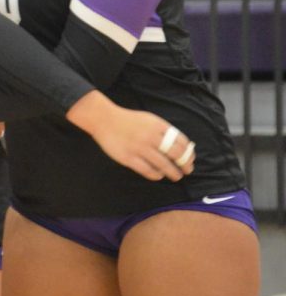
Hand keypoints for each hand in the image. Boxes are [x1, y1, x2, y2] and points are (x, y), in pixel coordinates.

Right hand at [66, 91, 194, 180]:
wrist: (104, 119)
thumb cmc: (129, 120)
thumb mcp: (149, 119)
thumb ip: (164, 131)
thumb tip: (182, 146)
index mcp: (157, 126)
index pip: (181, 142)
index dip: (188, 153)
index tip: (190, 160)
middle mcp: (150, 136)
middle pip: (175, 154)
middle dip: (184, 165)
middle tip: (187, 171)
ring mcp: (139, 147)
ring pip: (163, 165)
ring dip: (173, 173)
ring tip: (176, 176)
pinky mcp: (128, 157)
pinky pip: (147, 170)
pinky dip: (156, 174)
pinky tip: (158, 174)